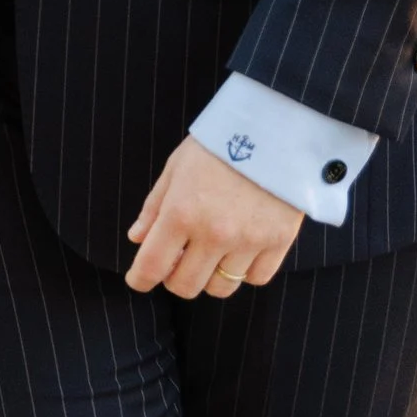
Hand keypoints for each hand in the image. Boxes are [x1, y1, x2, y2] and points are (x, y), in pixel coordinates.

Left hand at [125, 135, 303, 298]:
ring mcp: (248, 241)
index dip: (139, 279)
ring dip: (209, 277)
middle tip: (177, 262)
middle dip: (174, 278)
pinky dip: (244, 272)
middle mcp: (213, 234)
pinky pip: (255, 278)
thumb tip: (137, 238)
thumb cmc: (219, 144)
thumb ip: (154, 207)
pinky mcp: (278, 242)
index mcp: (181, 213)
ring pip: (220, 287)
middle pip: (185, 286)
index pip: (152, 266)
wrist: (274, 128)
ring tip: (211, 254)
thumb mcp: (176, 167)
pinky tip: (240, 252)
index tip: (138, 279)